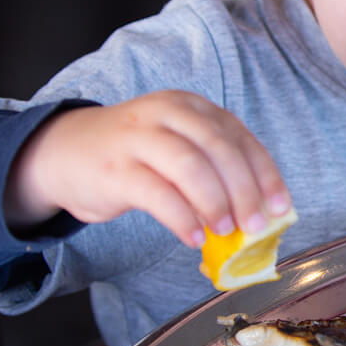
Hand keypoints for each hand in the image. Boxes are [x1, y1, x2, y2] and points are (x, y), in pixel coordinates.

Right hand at [4, 90, 290, 246]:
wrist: (63, 152)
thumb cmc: (133, 156)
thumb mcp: (176, 148)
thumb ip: (212, 171)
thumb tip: (257, 215)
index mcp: (191, 107)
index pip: (239, 137)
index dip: (264, 174)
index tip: (281, 207)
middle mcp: (167, 113)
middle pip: (219, 148)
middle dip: (245, 191)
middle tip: (257, 225)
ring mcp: (138, 137)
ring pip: (189, 166)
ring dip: (215, 203)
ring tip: (225, 231)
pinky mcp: (115, 168)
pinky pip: (156, 192)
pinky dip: (181, 217)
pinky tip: (193, 237)